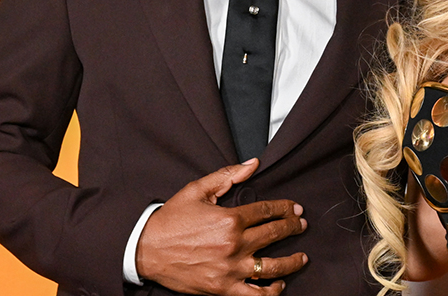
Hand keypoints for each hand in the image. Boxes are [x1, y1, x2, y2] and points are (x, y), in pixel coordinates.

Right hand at [136, 159, 307, 294]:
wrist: (146, 250)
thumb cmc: (171, 220)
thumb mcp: (196, 191)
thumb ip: (227, 176)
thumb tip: (253, 164)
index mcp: (229, 219)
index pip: (268, 211)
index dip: (286, 209)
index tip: (296, 209)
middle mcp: (234, 244)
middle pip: (275, 234)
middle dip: (293, 228)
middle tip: (301, 225)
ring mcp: (230, 269)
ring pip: (273, 267)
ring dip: (292, 262)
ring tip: (301, 258)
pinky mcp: (223, 289)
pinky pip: (255, 294)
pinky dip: (272, 291)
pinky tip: (279, 284)